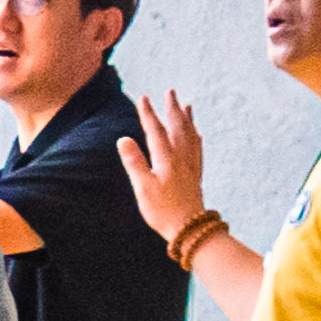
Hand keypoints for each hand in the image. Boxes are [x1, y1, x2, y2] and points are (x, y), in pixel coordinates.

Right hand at [118, 88, 207, 243]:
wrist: (190, 229)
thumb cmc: (163, 211)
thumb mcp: (143, 188)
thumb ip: (134, 162)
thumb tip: (123, 138)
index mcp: (166, 159)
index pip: (155, 131)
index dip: (148, 113)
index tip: (143, 97)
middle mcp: (181, 158)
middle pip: (178, 127)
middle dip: (172, 108)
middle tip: (171, 91)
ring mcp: (190, 166)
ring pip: (190, 136)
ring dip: (187, 119)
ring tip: (187, 105)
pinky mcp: (195, 175)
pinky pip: (197, 149)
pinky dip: (196, 137)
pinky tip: (197, 134)